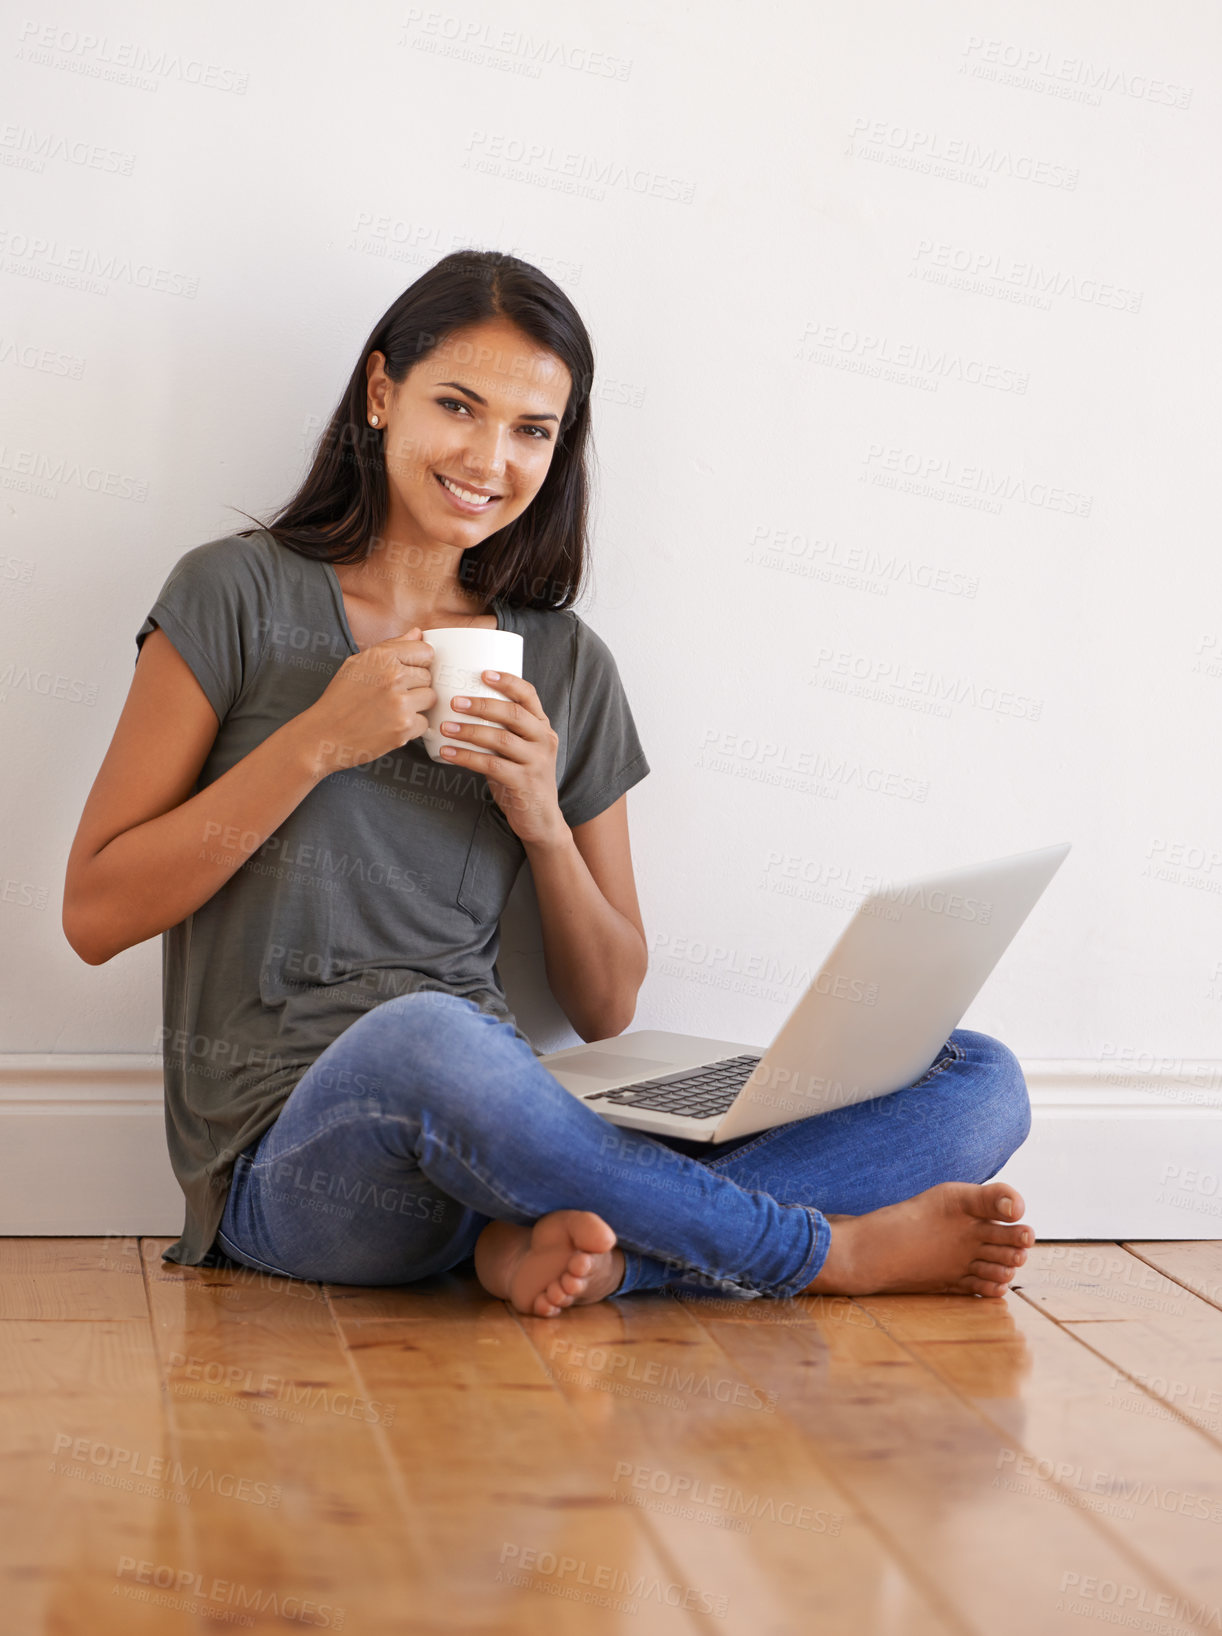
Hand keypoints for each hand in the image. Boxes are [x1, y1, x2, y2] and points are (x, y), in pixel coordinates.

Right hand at [305, 629, 436, 776]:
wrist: (324, 735)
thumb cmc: (339, 699)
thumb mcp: (358, 663)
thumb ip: (392, 646)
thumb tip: (417, 633)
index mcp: (382, 657)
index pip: (425, 651)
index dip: (418, 662)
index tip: (407, 672)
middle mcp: (393, 677)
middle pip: (428, 676)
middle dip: (415, 686)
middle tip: (391, 695)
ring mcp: (400, 703)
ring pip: (430, 698)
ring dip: (416, 706)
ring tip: (392, 709)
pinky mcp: (404, 727)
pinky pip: (424, 722)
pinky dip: (411, 726)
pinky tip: (391, 724)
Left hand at [438, 671, 566, 846]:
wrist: (541, 819)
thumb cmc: (522, 778)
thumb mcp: (519, 750)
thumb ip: (501, 731)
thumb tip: (459, 710)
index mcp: (542, 726)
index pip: (529, 695)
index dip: (507, 681)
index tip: (483, 673)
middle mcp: (544, 740)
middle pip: (513, 714)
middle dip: (481, 705)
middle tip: (454, 701)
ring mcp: (536, 762)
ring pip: (501, 739)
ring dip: (469, 731)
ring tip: (445, 726)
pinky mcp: (523, 782)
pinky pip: (491, 765)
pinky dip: (466, 757)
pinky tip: (447, 752)